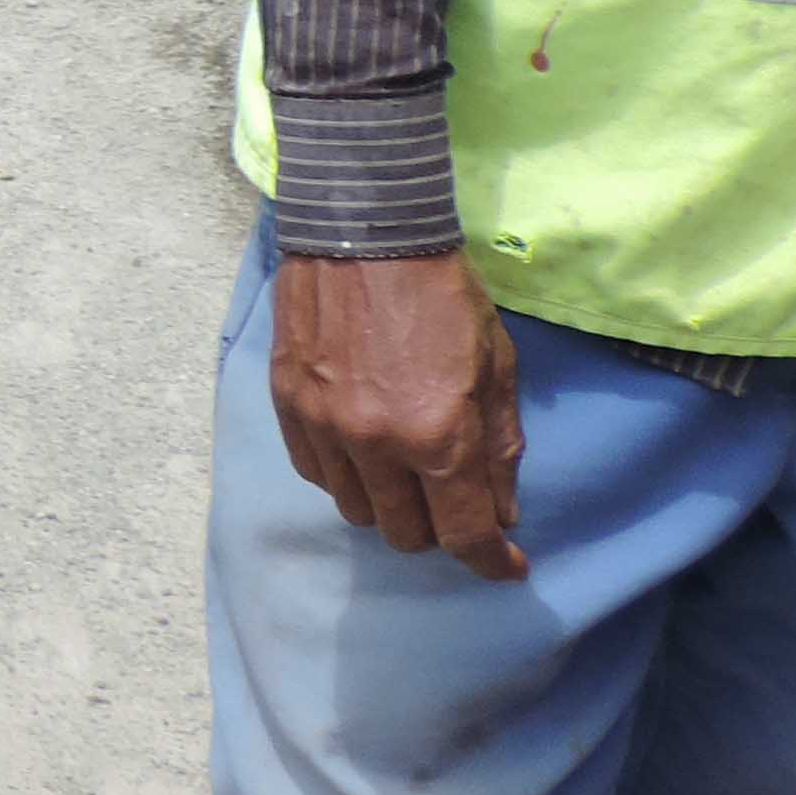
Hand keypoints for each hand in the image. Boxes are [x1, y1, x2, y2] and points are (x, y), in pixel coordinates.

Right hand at [268, 252, 525, 579]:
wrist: (364, 230)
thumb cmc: (442, 293)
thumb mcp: (497, 364)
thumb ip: (501, 445)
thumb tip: (502, 509)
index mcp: (440, 434)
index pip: (464, 535)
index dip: (491, 560)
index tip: (506, 564)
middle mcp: (377, 443)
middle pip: (406, 535)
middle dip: (438, 529)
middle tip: (451, 500)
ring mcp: (325, 427)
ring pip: (356, 511)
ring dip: (388, 504)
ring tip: (403, 471)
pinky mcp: (288, 405)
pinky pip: (316, 473)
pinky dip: (344, 475)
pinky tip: (362, 448)